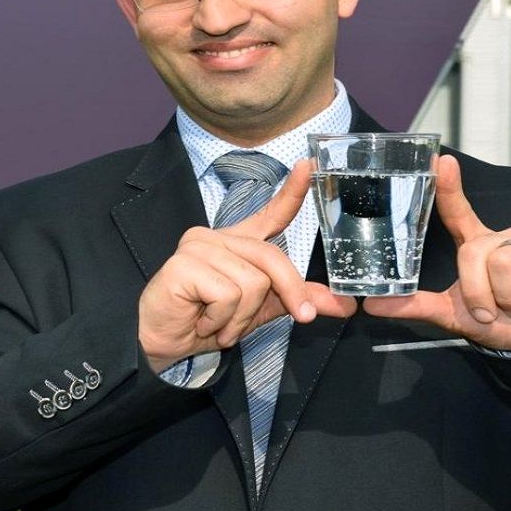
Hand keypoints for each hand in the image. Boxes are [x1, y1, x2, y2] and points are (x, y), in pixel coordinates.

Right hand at [139, 158, 356, 372]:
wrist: (164, 345)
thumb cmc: (208, 323)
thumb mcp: (263, 311)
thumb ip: (299, 300)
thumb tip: (346, 306)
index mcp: (239, 243)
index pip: (270, 213)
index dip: (293, 191)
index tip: (310, 165)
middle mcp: (218, 236)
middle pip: (273, 258)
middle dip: (290, 293)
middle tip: (300, 319)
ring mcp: (198, 246)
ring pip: (252, 282)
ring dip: (241, 318)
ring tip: (218, 322)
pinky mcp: (183, 263)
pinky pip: (227, 294)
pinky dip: (221, 319)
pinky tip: (202, 320)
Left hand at [362, 155, 510, 357]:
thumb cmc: (500, 324)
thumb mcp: (454, 316)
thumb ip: (415, 306)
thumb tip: (371, 305)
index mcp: (479, 246)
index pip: (459, 212)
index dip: (448, 187)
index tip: (440, 161)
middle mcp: (506, 237)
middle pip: (475, 251)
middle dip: (479, 291)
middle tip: (493, 311)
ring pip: (506, 261)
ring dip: (509, 298)